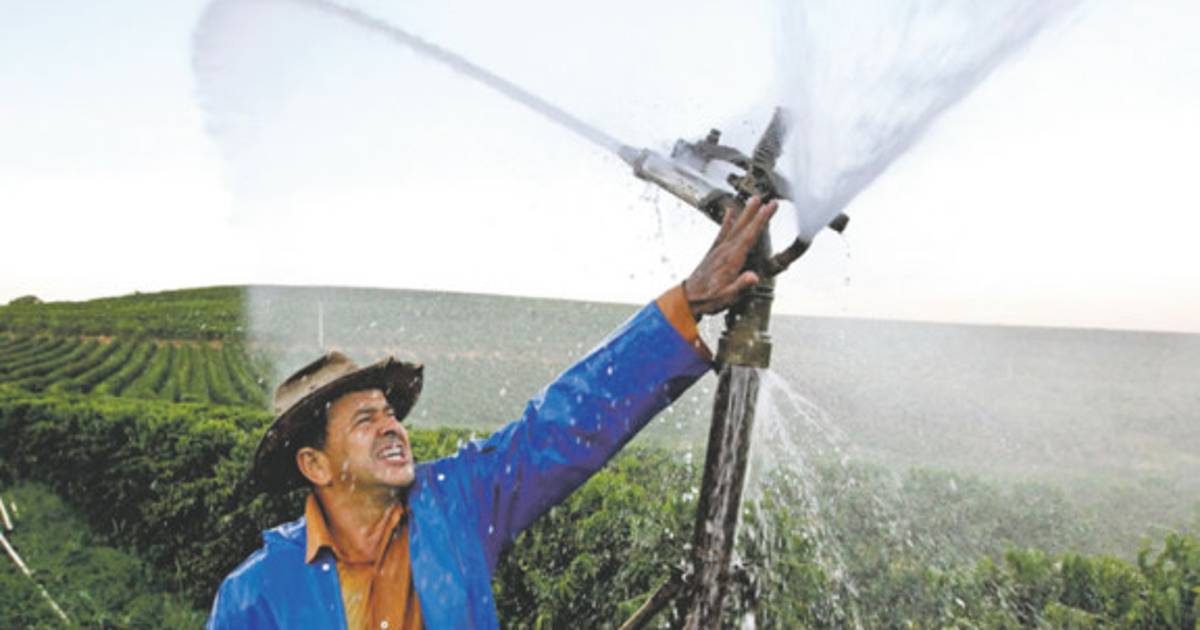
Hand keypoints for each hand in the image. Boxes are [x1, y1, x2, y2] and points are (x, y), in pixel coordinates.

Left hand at [683, 196, 777, 317]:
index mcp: (731, 260)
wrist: (688, 299)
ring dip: (745, 213)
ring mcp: (719, 250)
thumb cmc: (708, 299)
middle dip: (757, 213)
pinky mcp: (714, 252)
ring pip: (734, 227)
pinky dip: (726, 222)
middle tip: (769, 200)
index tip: (769, 208)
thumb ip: (740, 285)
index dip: (760, 221)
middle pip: (744, 228)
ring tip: (754, 199)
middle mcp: (725, 251)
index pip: (749, 236)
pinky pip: (721, 233)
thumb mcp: (727, 297)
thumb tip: (754, 277)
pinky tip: (730, 211)